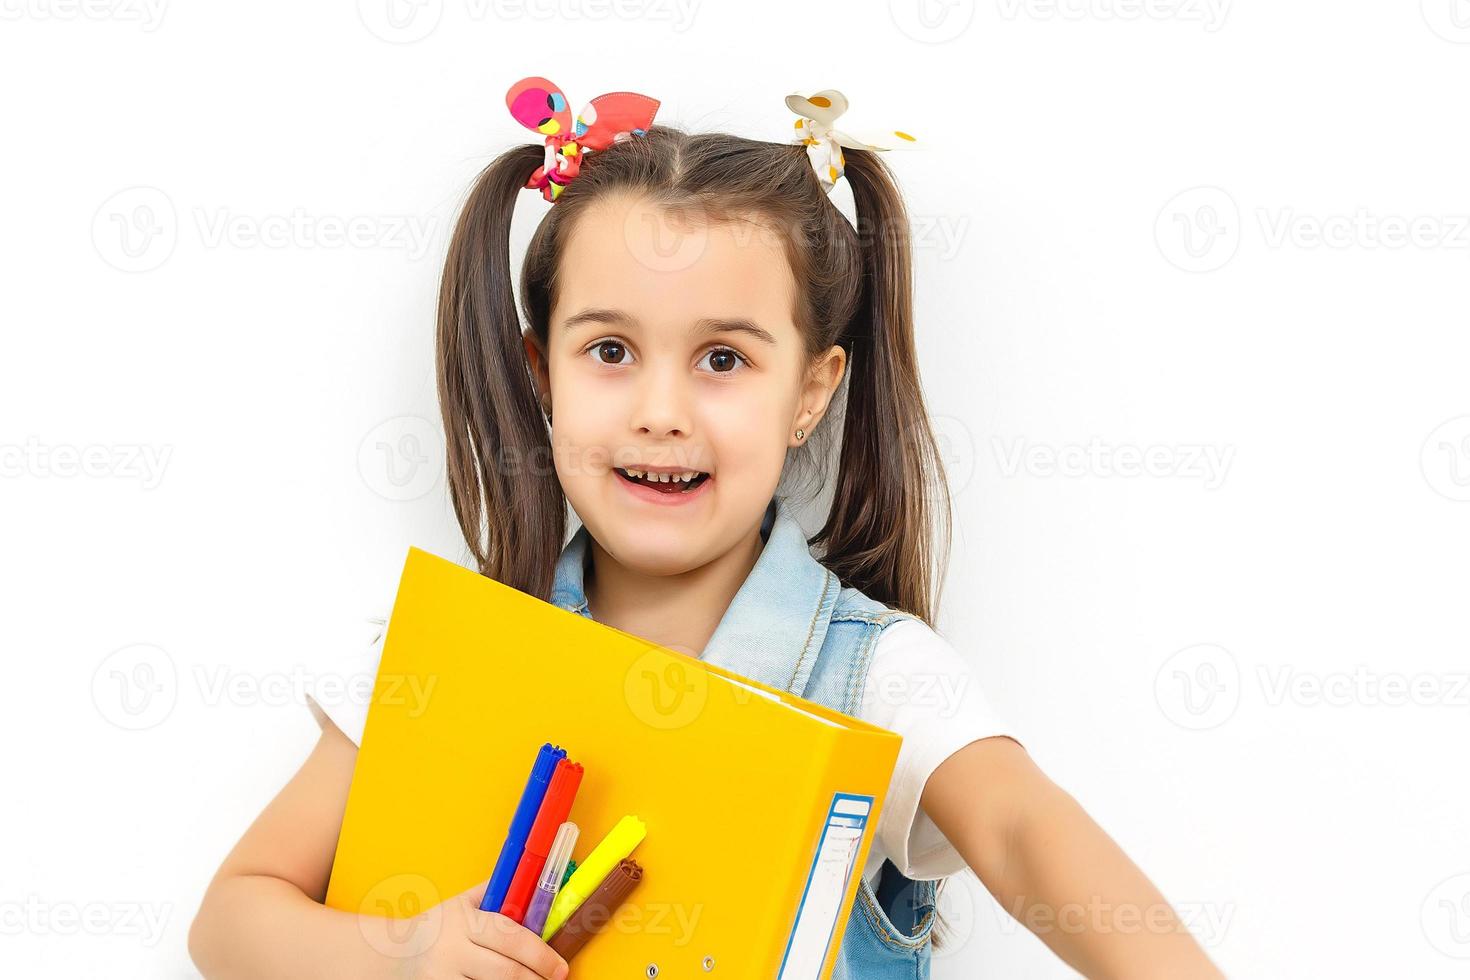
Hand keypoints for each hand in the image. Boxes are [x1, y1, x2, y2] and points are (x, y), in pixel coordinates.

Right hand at [401, 881, 569, 979]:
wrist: (392, 956)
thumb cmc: (435, 928)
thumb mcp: (461, 904)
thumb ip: (495, 894)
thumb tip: (535, 879)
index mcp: (464, 922)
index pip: (510, 938)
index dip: (541, 955)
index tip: (560, 966)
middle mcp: (452, 952)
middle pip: (505, 972)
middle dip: (536, 979)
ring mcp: (442, 979)